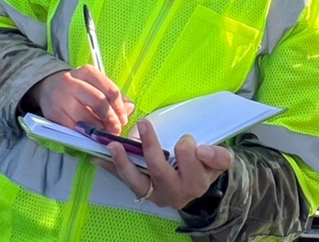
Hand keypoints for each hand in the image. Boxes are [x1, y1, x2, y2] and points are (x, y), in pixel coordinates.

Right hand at [30, 65, 133, 133]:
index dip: (120, 107)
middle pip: (99, 102)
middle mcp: (73, 82)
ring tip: (105, 133)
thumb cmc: (78, 87)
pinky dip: (85, 134)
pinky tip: (91, 135)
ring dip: (99, 129)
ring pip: (86, 117)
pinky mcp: (54, 114)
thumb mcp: (95, 84)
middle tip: (116, 129)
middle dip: (111, 119)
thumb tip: (130, 108)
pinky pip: (74, 128)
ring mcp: (61, 99)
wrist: (48, 88)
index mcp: (87, 72)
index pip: (110, 90)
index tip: (124, 119)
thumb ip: (113, 95)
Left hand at [96, 119, 232, 209]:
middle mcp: (176, 192)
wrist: (199, 188)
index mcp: (197, 182)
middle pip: (161, 171)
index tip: (189, 140)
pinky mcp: (143, 192)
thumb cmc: (207, 167)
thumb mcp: (221, 160)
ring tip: (113, 145)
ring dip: (123, 162)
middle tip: (144, 124)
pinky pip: (126, 181)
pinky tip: (98, 157)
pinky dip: (111, 168)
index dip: (190, 149)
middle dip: (150, 147)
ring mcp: (157, 194)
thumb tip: (203, 149)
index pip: (191, 160)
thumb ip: (218, 155)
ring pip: (138, 181)